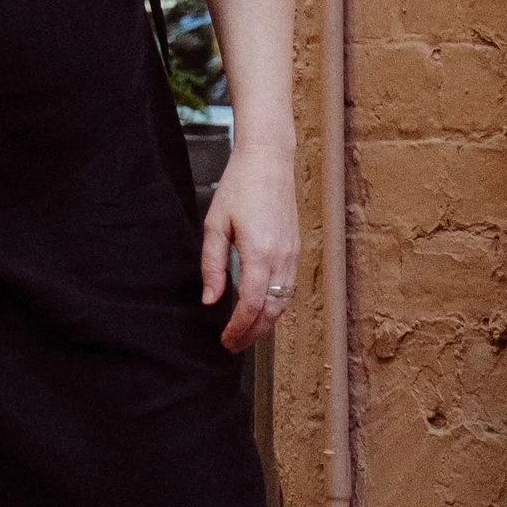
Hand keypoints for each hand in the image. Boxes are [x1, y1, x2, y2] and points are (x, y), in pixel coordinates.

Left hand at [202, 136, 299, 354]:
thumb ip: (213, 265)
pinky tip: (261, 309)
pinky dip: (276, 305)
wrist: (269, 161)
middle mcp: (281, 257)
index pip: (251, 305)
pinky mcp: (296, 248)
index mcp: (259, 252)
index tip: (225, 340)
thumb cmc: (239, 188)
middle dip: (252, 333)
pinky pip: (289, 287)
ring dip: (266, 323)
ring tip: (245, 333)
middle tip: (233, 345)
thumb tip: (210, 300)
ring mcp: (293, 254)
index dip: (238, 328)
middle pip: (271, 311)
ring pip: (284, 303)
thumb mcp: (215, 225)